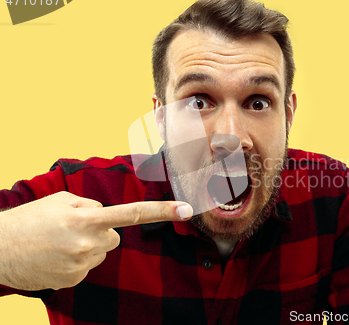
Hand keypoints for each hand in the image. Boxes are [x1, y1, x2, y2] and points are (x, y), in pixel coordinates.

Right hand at [0, 191, 192, 290]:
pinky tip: (57, 256)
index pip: (133, 213)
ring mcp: (82, 264)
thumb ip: (91, 205)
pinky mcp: (76, 279)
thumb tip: (107, 215)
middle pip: (114, 236)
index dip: (162, 211)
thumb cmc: (28, 221)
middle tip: (71, 229)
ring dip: (88, 245)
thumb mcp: (61, 201)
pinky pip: (89, 265)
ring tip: (59, 242)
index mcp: (87, 218)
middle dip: (100, 231)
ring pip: (101, 251)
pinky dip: (78, 260)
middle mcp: (89, 243)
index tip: (187, 210)